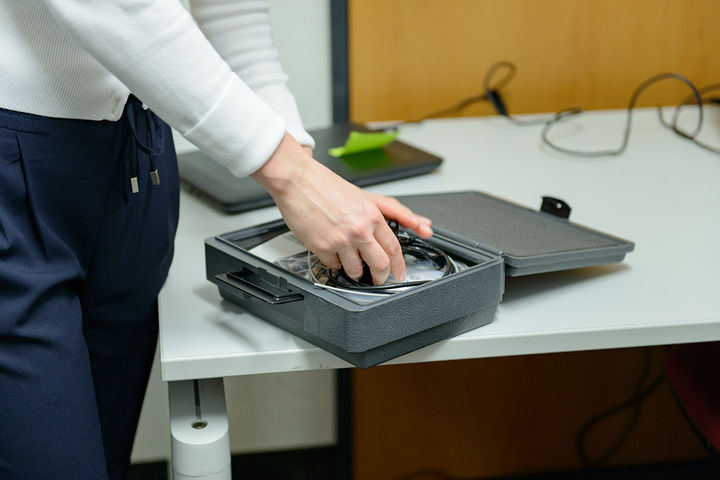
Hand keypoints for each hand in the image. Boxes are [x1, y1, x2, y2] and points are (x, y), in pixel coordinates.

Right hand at [251, 133, 432, 284]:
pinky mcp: (322, 248)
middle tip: (378, 279)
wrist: (298, 180)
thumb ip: (393, 211)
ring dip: (355, 271)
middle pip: (380, 265)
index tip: (399, 273)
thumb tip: (420, 223)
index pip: (394, 248)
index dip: (399, 266)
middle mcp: (359, 230)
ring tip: (350, 261)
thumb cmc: (327, 186)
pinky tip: (332, 250)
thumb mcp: (365, 196)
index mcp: (373, 216)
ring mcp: (341, 240)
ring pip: (356, 271)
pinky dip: (334, 262)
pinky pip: (334, 266)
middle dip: (381, 277)